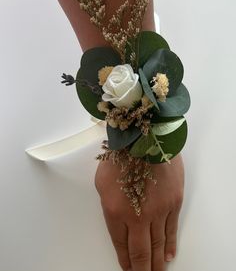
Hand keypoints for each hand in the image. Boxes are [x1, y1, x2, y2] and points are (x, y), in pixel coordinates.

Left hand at [94, 153, 183, 270]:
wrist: (146, 137)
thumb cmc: (120, 154)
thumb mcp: (102, 181)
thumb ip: (109, 204)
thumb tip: (118, 218)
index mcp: (115, 211)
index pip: (121, 245)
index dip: (125, 261)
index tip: (128, 269)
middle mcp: (138, 216)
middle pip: (141, 252)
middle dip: (142, 269)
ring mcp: (158, 211)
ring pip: (158, 245)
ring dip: (157, 262)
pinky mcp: (174, 202)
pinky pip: (172, 230)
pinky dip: (170, 245)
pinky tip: (169, 256)